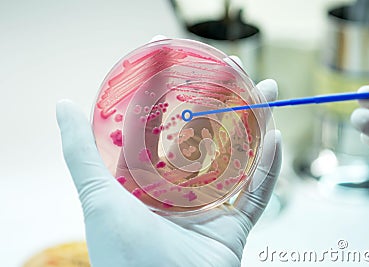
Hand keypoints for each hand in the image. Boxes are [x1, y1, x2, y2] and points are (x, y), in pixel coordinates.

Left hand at [57, 72, 281, 265]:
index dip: (179, 93)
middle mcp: (182, 191)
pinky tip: (276, 137)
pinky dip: (268, 168)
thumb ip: (80, 152)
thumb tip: (63, 105)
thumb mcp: (96, 195)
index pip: (169, 127)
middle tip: (236, 69)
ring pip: (239, 158)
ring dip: (256, 124)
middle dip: (226, 101)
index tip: (187, 61)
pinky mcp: (234, 229)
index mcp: (152, 181)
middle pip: (209, 137)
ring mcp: (211, 208)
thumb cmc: (123, 253)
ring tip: (268, 91)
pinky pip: (256, 194)